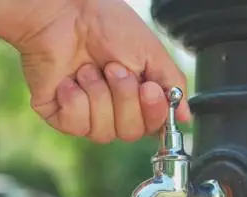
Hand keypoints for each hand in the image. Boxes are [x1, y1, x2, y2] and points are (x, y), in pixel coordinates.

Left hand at [11, 0, 190, 143]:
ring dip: (99, 95)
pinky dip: (76, 100)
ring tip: (88, 69)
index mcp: (136, 96)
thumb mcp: (151, 53)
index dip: (153, 113)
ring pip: (104, 133)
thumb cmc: (106, 25)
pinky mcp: (60, 115)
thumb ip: (172, 84)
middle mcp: (113, 109)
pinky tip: (68, 80)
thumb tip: (186, 115)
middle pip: (130, 133)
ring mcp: (86, 114)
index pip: (154, 126)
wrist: (65, 14)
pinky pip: (77, 125)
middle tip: (113, 68)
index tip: (149, 88)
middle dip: (124, 99)